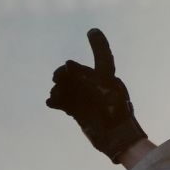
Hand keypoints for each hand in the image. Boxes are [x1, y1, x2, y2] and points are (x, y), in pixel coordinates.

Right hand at [46, 28, 146, 163]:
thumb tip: (67, 64)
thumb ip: (87, 75)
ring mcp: (86, 99)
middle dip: (64, 74)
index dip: (98, 44)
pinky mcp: (79, 112)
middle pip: (76, 73)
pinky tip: (52, 103)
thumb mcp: (104, 89)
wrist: (118, 138)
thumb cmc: (117, 112)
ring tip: (57, 95)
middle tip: (57, 78)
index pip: (103, 58)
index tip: (92, 31)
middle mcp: (96, 87)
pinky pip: (64, 102)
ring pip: (67, 87)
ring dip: (59, 88)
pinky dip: (56, 100)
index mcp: (107, 79)